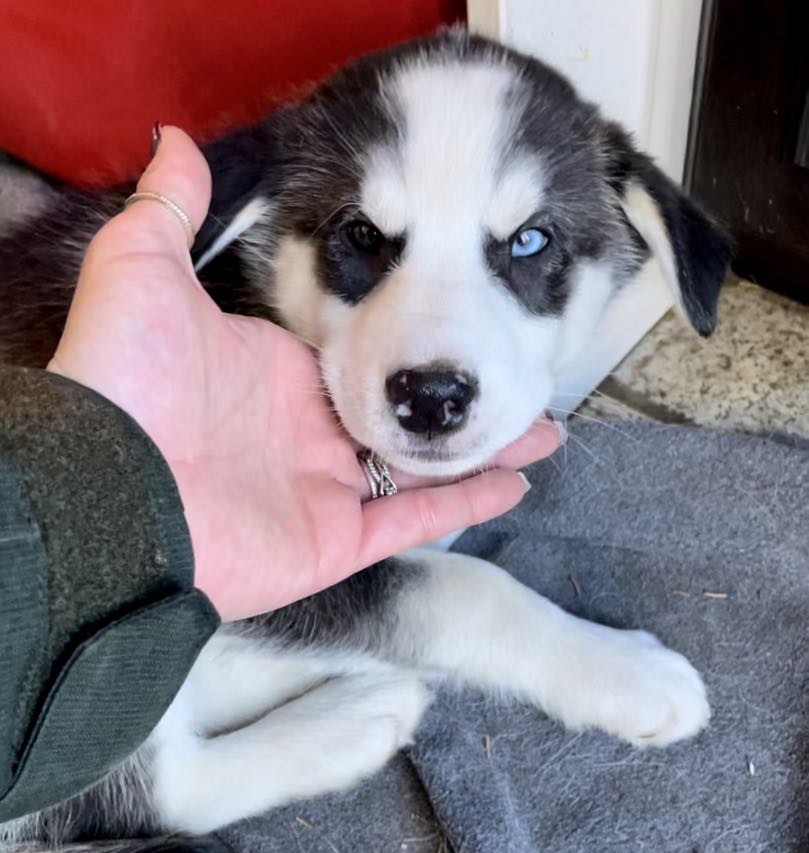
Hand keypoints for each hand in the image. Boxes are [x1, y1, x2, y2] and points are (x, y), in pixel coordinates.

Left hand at [49, 128, 560, 620]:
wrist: (113, 488)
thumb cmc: (128, 379)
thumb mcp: (142, 272)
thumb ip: (170, 208)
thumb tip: (179, 140)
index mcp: (277, 375)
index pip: (358, 351)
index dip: (407, 333)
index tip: (456, 308)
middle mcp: (307, 434)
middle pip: (402, 412)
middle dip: (456, 395)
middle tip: (512, 371)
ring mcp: (325, 491)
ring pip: (422, 467)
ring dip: (480, 446)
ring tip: (537, 424)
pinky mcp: (337, 541)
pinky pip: (415, 523)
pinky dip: (466, 504)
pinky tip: (517, 480)